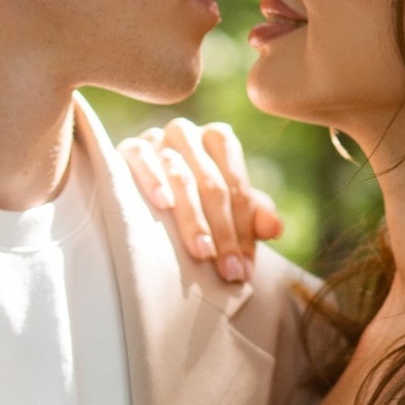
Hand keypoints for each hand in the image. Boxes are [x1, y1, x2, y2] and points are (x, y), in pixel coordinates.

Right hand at [121, 118, 282, 285]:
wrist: (142, 194)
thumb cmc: (193, 202)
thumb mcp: (227, 209)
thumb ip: (253, 216)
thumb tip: (274, 228)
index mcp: (218, 140)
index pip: (237, 188)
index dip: (244, 231)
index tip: (244, 270)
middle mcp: (189, 134)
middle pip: (212, 184)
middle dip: (223, 233)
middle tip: (227, 270)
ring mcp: (158, 138)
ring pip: (180, 175)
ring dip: (193, 218)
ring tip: (203, 251)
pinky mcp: (130, 147)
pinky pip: (142, 158)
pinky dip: (153, 180)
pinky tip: (164, 204)